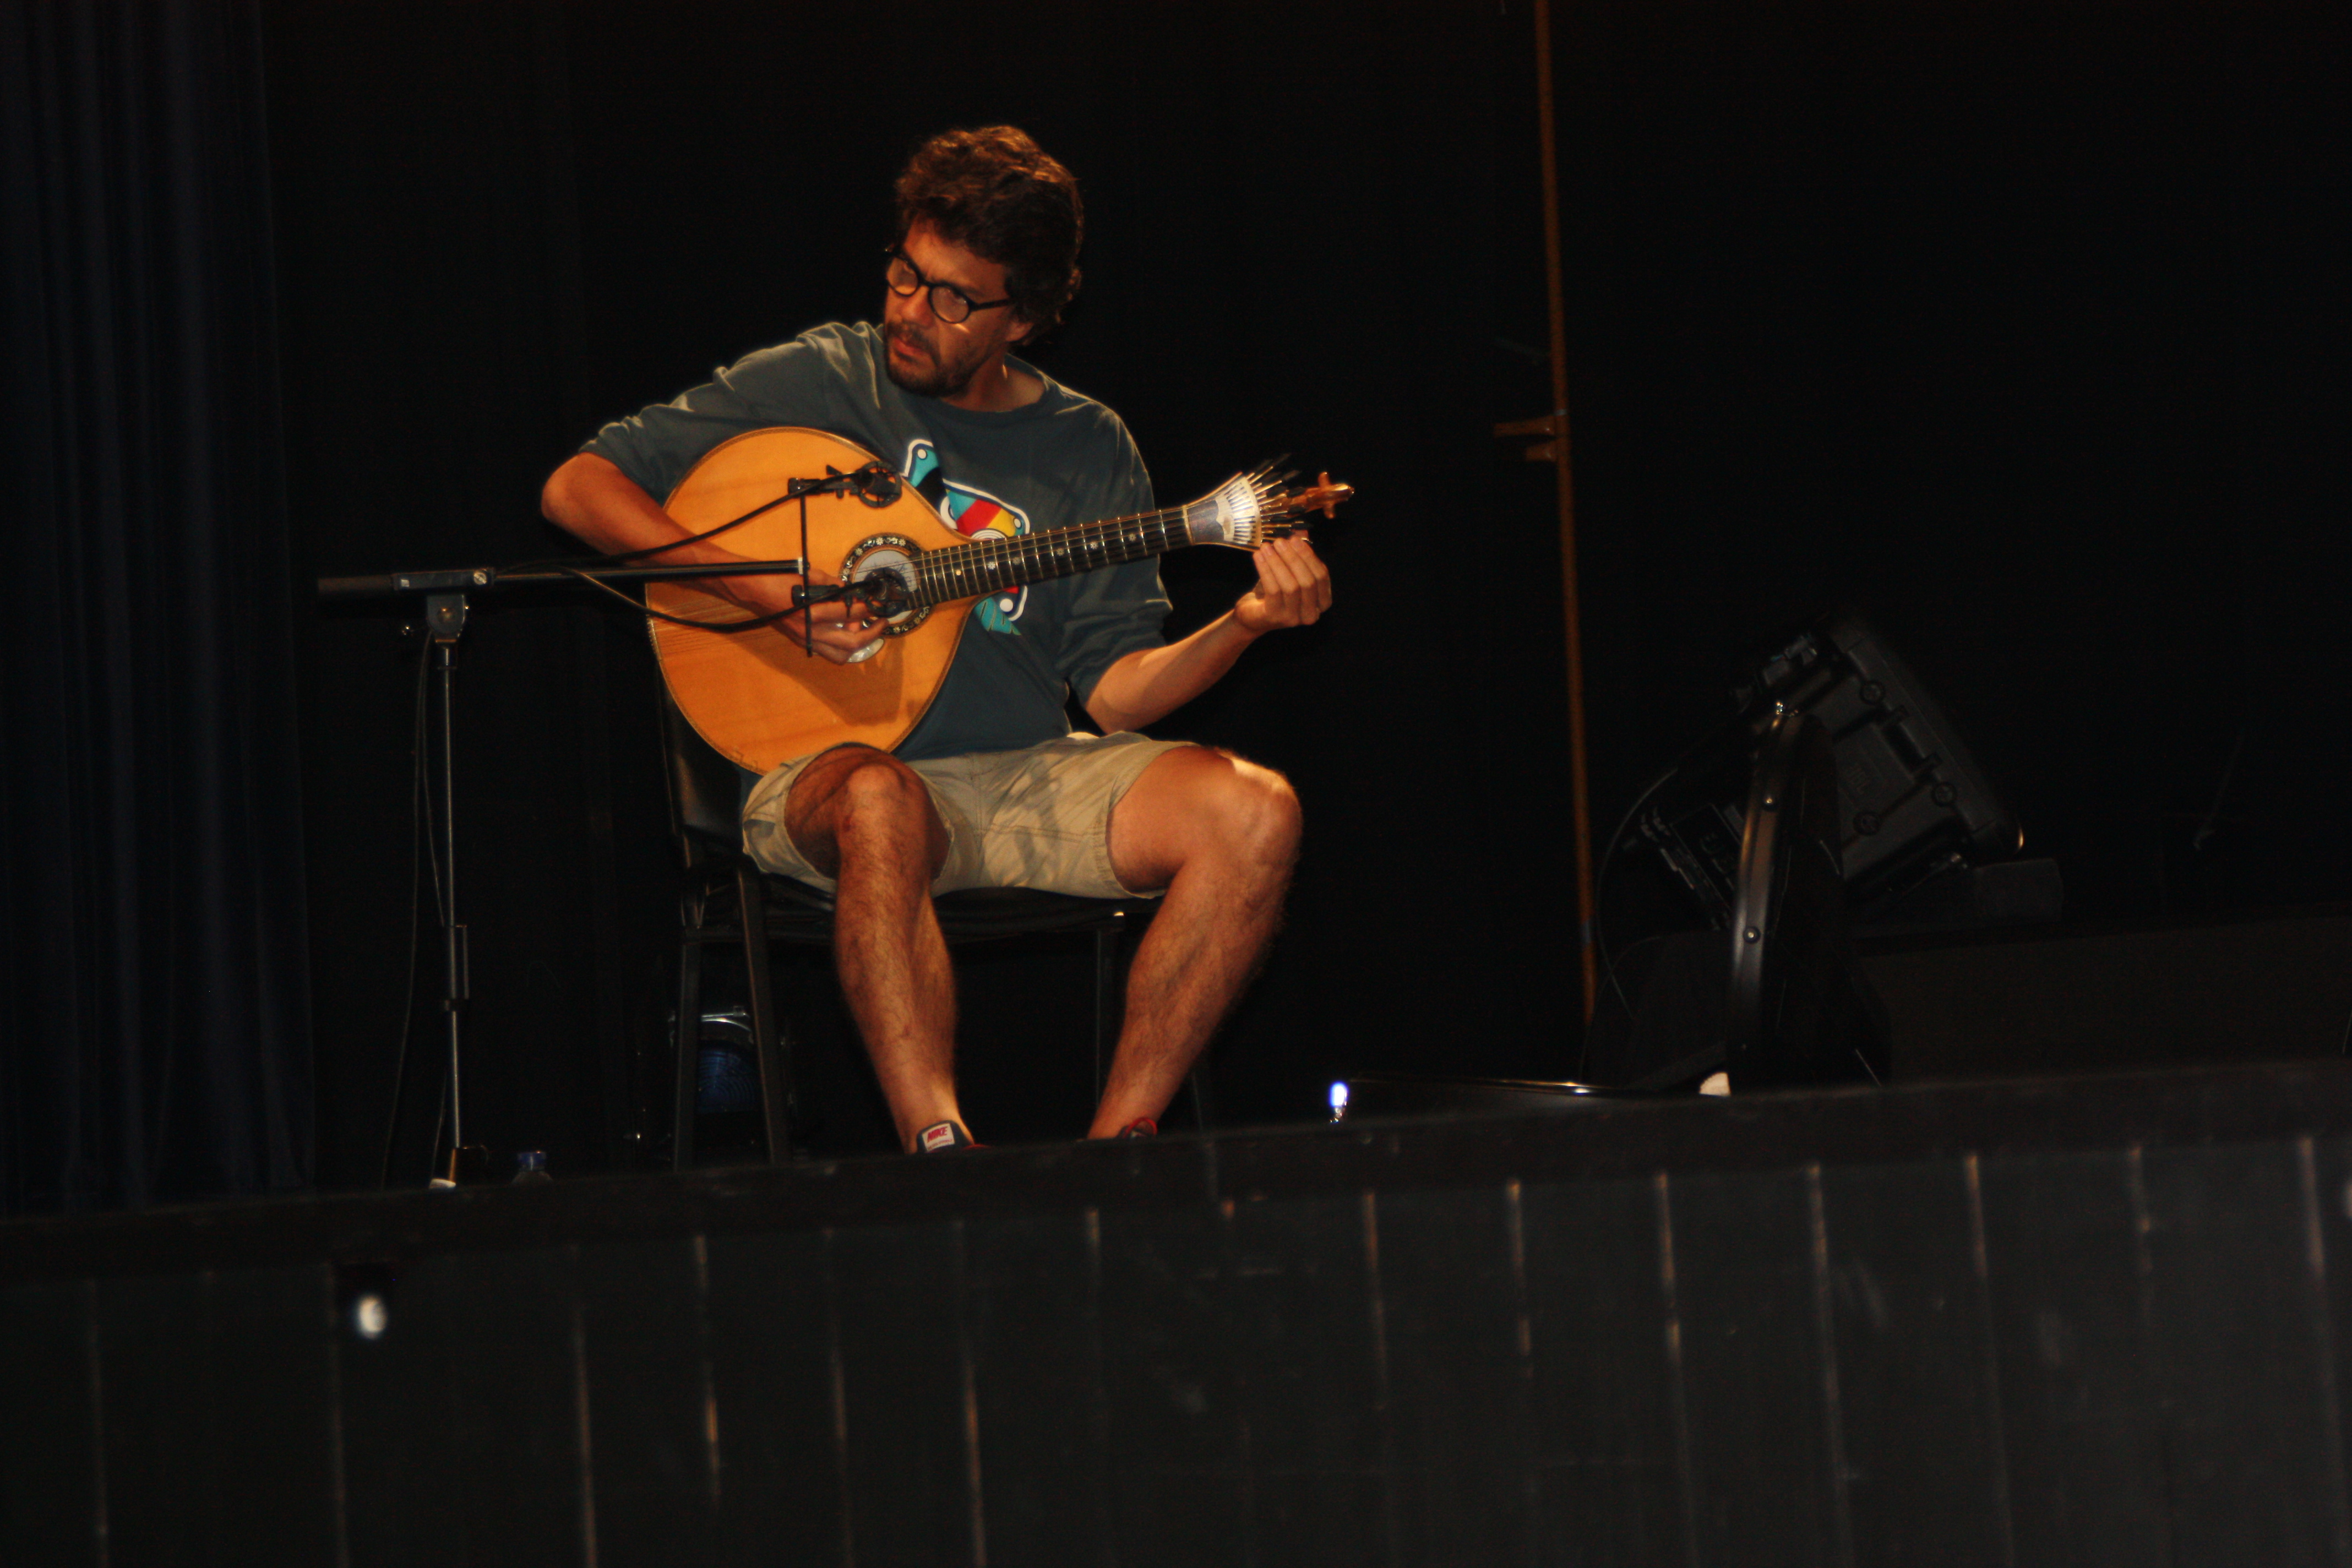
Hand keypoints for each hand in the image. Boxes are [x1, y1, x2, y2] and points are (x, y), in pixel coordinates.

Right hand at [713, 557, 887, 664]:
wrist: (748, 589)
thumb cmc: (774, 578)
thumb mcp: (807, 575)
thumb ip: (832, 584)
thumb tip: (849, 590)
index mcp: (811, 613)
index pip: (850, 613)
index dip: (868, 607)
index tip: (878, 603)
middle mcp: (809, 632)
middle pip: (851, 643)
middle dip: (872, 634)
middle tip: (882, 623)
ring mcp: (804, 640)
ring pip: (839, 655)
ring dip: (856, 645)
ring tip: (863, 629)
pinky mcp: (799, 642)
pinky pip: (826, 651)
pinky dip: (839, 644)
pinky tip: (844, 629)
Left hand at [1232, 533, 1330, 635]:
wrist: (1252, 616)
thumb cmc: (1274, 593)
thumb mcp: (1289, 573)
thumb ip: (1298, 555)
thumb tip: (1301, 532)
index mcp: (1322, 602)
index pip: (1321, 577)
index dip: (1309, 556)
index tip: (1295, 540)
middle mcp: (1311, 613)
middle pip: (1308, 582)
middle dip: (1293, 558)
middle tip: (1279, 542)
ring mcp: (1293, 618)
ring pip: (1290, 586)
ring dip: (1277, 563)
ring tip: (1267, 547)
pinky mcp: (1275, 617)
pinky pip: (1273, 590)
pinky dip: (1266, 570)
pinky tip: (1258, 557)